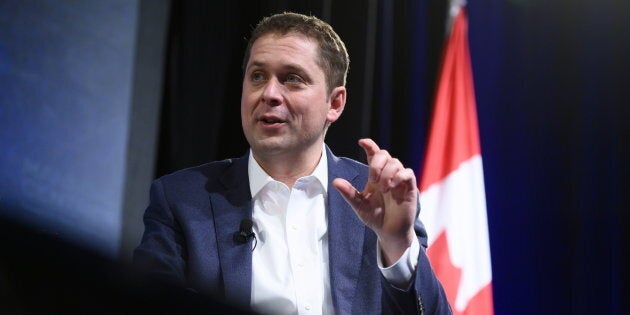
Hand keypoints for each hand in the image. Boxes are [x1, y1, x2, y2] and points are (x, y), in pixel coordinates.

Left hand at [332, 138, 416, 265]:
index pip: (374, 154)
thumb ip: (349, 193)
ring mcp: (399, 180)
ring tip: (383, 188)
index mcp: (375, 176)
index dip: (369, 145)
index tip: (361, 142)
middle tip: (372, 178)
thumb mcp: (359, 205)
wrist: (389, 232)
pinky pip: (408, 173)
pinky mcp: (409, 188)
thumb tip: (336, 181)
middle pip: (385, 154)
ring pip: (396, 163)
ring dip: (387, 173)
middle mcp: (387, 174)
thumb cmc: (375, 217)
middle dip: (377, 163)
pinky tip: (392, 186)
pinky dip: (399, 176)